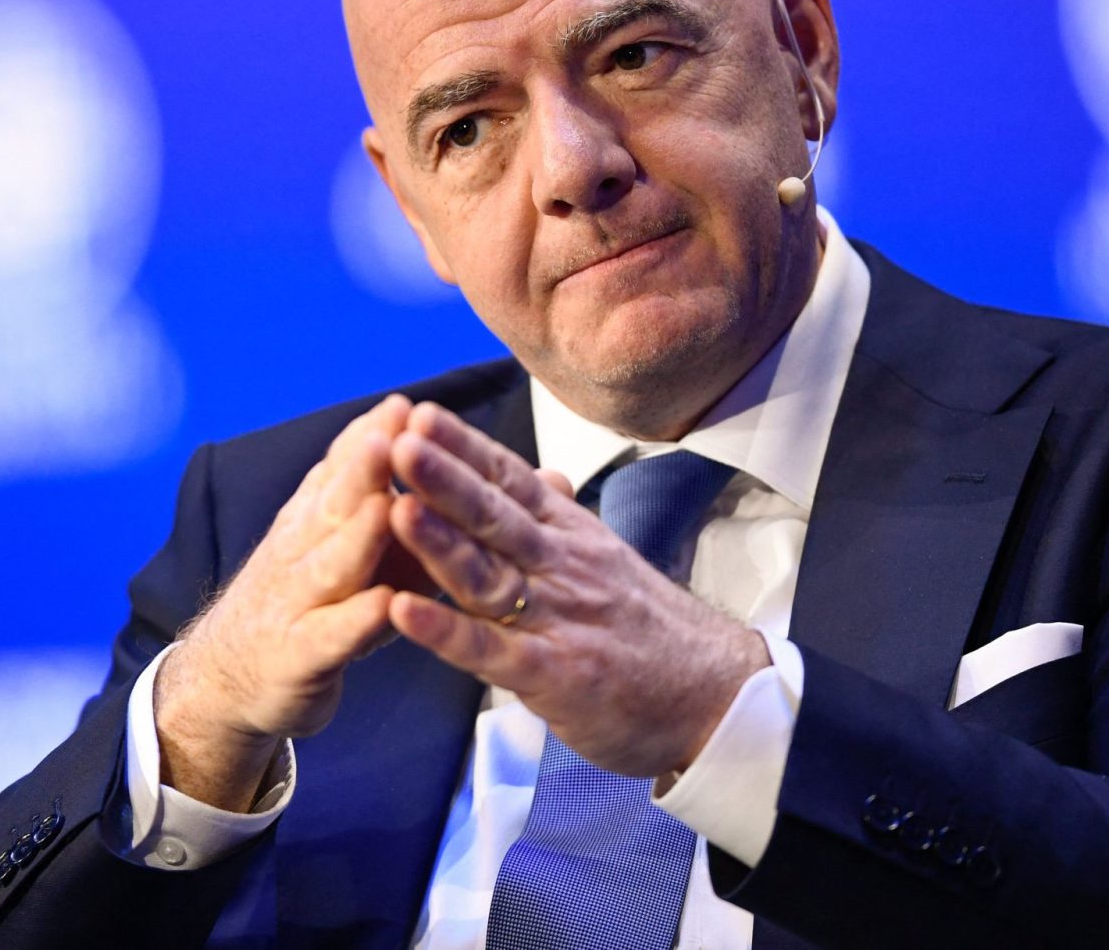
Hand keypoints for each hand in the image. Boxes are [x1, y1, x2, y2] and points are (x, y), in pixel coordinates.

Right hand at [156, 394, 419, 808]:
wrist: (224, 680)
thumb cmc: (301, 605)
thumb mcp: (332, 548)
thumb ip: (375, 507)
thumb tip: (432, 458)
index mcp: (311, 520)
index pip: (337, 469)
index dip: (368, 436)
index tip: (401, 404)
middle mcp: (300, 552)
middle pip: (334, 502)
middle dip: (365, 465)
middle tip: (394, 428)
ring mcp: (297, 604)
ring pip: (332, 563)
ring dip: (359, 533)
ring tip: (385, 504)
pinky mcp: (300, 657)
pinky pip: (332, 635)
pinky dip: (357, 620)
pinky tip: (384, 604)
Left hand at [386, 401, 767, 778]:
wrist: (715, 695)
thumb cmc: (651, 631)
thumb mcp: (608, 561)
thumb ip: (564, 522)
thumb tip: (542, 478)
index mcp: (569, 536)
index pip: (510, 480)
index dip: (463, 447)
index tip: (417, 412)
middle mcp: (561, 567)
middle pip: (494, 515)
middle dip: (442, 476)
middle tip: (396, 438)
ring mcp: (557, 619)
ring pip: (488, 573)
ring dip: (438, 540)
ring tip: (392, 506)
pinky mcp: (554, 675)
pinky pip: (491, 652)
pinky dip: (446, 631)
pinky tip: (404, 611)